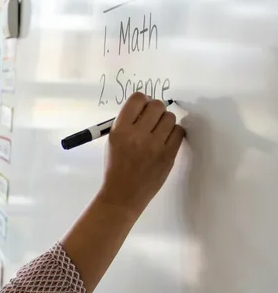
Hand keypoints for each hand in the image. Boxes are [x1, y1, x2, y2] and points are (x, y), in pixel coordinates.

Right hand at [98, 93, 184, 216]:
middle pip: (157, 105)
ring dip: (166, 121)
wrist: (123, 194)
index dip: (143, 100)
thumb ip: (127, 124)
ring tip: (159, 132)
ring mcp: (154, 146)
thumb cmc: (115, 166)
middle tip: (153, 119)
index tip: (144, 108)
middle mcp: (137, 135)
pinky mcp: (168, 155)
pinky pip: (179, 132)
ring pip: (170, 118)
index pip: (137, 99)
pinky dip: (174, 133)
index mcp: (120, 130)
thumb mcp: (112, 141)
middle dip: (156, 109)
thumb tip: (146, 108)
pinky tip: (166, 139)